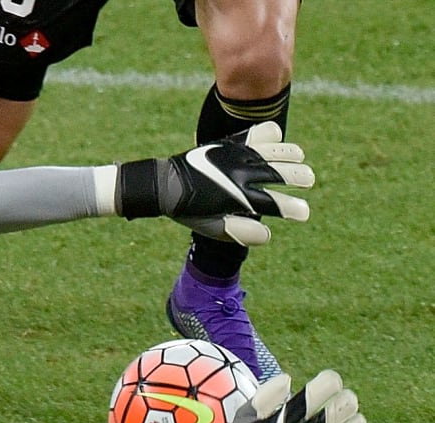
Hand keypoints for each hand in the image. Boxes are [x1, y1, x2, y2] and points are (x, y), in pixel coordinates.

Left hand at [116, 122, 315, 245]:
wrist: (167, 184)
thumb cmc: (190, 210)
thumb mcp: (213, 228)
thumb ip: (240, 233)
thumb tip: (268, 235)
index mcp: (237, 197)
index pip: (273, 204)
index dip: (293, 209)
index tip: (304, 213)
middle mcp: (240, 174)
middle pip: (281, 173)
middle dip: (299, 177)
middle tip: (308, 180)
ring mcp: (236, 157)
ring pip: (273, 152)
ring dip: (290, 155)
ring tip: (299, 158)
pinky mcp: (230, 144)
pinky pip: (256, 134)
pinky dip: (270, 135)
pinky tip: (276, 140)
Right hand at [178, 370, 365, 422]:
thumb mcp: (246, 412)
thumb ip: (267, 393)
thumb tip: (287, 378)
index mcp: (281, 421)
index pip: (314, 396)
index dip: (329, 382)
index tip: (330, 379)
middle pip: (335, 414)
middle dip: (346, 400)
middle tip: (345, 397)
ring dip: (354, 422)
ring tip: (352, 416)